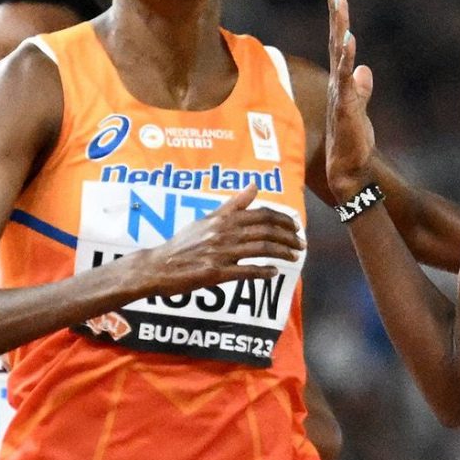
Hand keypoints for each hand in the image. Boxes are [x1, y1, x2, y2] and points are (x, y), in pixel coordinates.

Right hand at [129, 184, 303, 298]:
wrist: (158, 266)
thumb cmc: (182, 244)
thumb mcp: (207, 219)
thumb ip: (233, 205)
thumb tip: (254, 185)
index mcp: (223, 219)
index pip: (262, 214)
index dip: (283, 220)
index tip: (295, 227)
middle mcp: (224, 233)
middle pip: (266, 231)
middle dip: (288, 237)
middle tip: (301, 244)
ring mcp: (220, 254)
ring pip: (261, 250)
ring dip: (282, 252)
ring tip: (294, 257)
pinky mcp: (216, 273)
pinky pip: (246, 272)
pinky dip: (263, 272)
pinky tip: (274, 273)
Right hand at [324, 0, 377, 202]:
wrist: (348, 172)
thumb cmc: (353, 144)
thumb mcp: (361, 111)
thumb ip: (362, 90)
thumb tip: (365, 70)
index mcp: (341, 83)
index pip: (338, 46)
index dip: (337, 20)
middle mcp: (337, 84)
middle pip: (335, 43)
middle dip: (335, 15)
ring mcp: (340, 95)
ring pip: (339, 56)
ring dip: (339, 30)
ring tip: (340, 6)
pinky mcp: (345, 107)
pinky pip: (346, 78)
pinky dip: (347, 59)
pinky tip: (349, 41)